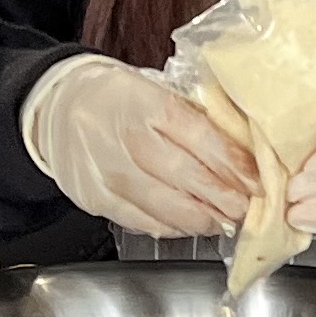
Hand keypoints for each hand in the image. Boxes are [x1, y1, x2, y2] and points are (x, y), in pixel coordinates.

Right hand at [21, 56, 256, 236]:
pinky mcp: (97, 200)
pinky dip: (174, 227)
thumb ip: (195, 114)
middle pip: (188, 179)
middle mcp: (127, 141)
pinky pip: (144, 223)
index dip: (235, 164)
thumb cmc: (117, 97)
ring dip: (204, 219)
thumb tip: (244, 147)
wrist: (57, 107)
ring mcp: (110, 174)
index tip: (258, 179)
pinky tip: (191, 223)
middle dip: (226, 199)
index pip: (201, 138)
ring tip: (225, 219)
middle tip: (249, 207)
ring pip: (168, 209)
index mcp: (147, 104)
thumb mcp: (156, 89)